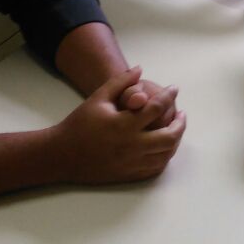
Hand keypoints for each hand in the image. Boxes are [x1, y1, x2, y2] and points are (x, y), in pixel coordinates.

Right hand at [53, 67, 185, 182]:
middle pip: (170, 136)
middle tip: (181, 114)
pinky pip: (156, 168)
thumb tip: (140, 69)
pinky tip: (164, 146)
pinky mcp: (129, 175)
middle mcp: (131, 146)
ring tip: (175, 128)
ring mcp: (131, 163)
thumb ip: (121, 82)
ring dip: (176, 140)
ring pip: (166, 154)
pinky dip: (165, 156)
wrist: (62, 155)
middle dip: (180, 123)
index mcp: (124, 125)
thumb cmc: (79, 123)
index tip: (174, 88)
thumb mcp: (99, 98)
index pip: (157, 107)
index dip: (169, 95)